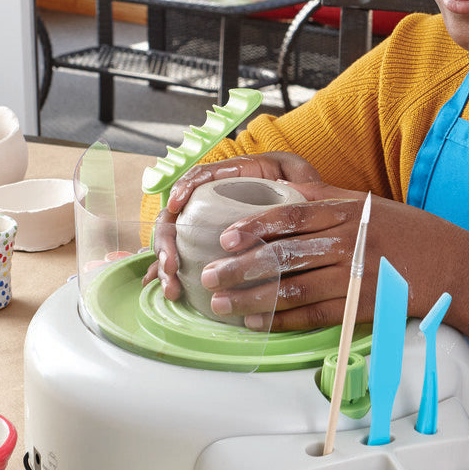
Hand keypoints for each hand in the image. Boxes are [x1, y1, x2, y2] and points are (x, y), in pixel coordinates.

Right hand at [144, 151, 323, 300]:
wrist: (302, 204)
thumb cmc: (298, 187)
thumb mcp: (299, 178)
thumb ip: (299, 180)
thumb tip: (283, 186)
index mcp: (230, 177)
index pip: (197, 178)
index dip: (182, 188)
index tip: (175, 205)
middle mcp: (210, 199)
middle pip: (176, 214)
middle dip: (167, 240)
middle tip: (172, 265)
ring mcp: (205, 223)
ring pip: (174, 240)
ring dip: (166, 263)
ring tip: (173, 288)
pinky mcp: (205, 245)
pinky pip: (183, 258)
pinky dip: (173, 275)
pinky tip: (173, 292)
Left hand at [197, 182, 441, 331]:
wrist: (453, 264)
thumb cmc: (405, 232)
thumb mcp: (366, 205)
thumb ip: (324, 203)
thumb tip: (275, 198)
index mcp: (346, 210)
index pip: (291, 216)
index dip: (254, 227)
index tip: (225, 238)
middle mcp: (349, 240)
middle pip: (284, 254)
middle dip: (241, 268)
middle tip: (210, 277)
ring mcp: (357, 274)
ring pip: (294, 288)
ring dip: (253, 298)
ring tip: (223, 305)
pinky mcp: (364, 305)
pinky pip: (315, 314)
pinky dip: (284, 320)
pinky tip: (259, 322)